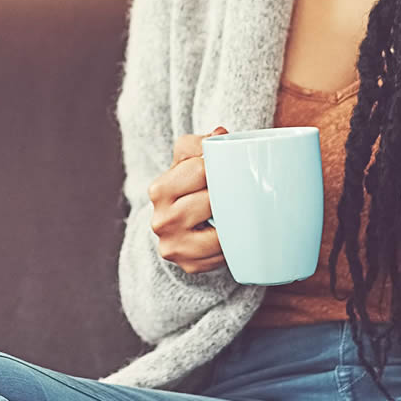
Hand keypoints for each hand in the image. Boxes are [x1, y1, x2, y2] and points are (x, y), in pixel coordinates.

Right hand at [148, 127, 229, 274]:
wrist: (175, 227)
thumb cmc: (187, 186)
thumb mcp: (186, 160)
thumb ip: (199, 143)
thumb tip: (220, 134)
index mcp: (159, 189)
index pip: (200, 170)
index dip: (221, 166)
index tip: (232, 166)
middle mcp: (162, 220)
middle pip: (211, 200)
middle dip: (229, 194)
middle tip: (241, 190)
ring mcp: (174, 247)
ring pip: (219, 233)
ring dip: (234, 222)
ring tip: (239, 212)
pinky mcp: (189, 265)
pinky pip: (222, 256)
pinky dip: (232, 244)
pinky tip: (234, 234)